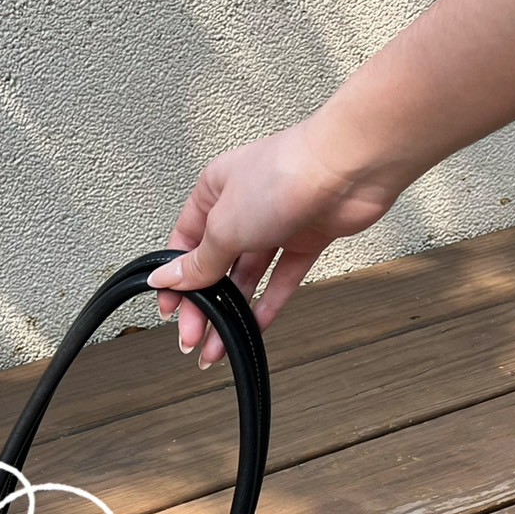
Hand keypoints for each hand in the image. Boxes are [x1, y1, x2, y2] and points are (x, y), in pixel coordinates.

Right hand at [147, 115, 402, 365]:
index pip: (185, 243)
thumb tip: (167, 279)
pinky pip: (282, 278)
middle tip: (193, 337)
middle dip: (203, 304)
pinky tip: (254, 327)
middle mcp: (243, 206)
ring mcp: (276, 223)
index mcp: (214, 191)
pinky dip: (268, 303)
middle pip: (216, 265)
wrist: (347, 168)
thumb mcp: (224, 226)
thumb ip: (199, 262)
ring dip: (232, 312)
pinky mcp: (306, 239)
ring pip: (247, 276)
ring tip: (219, 345)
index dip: (176, 279)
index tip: (170, 310)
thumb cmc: (283, 176)